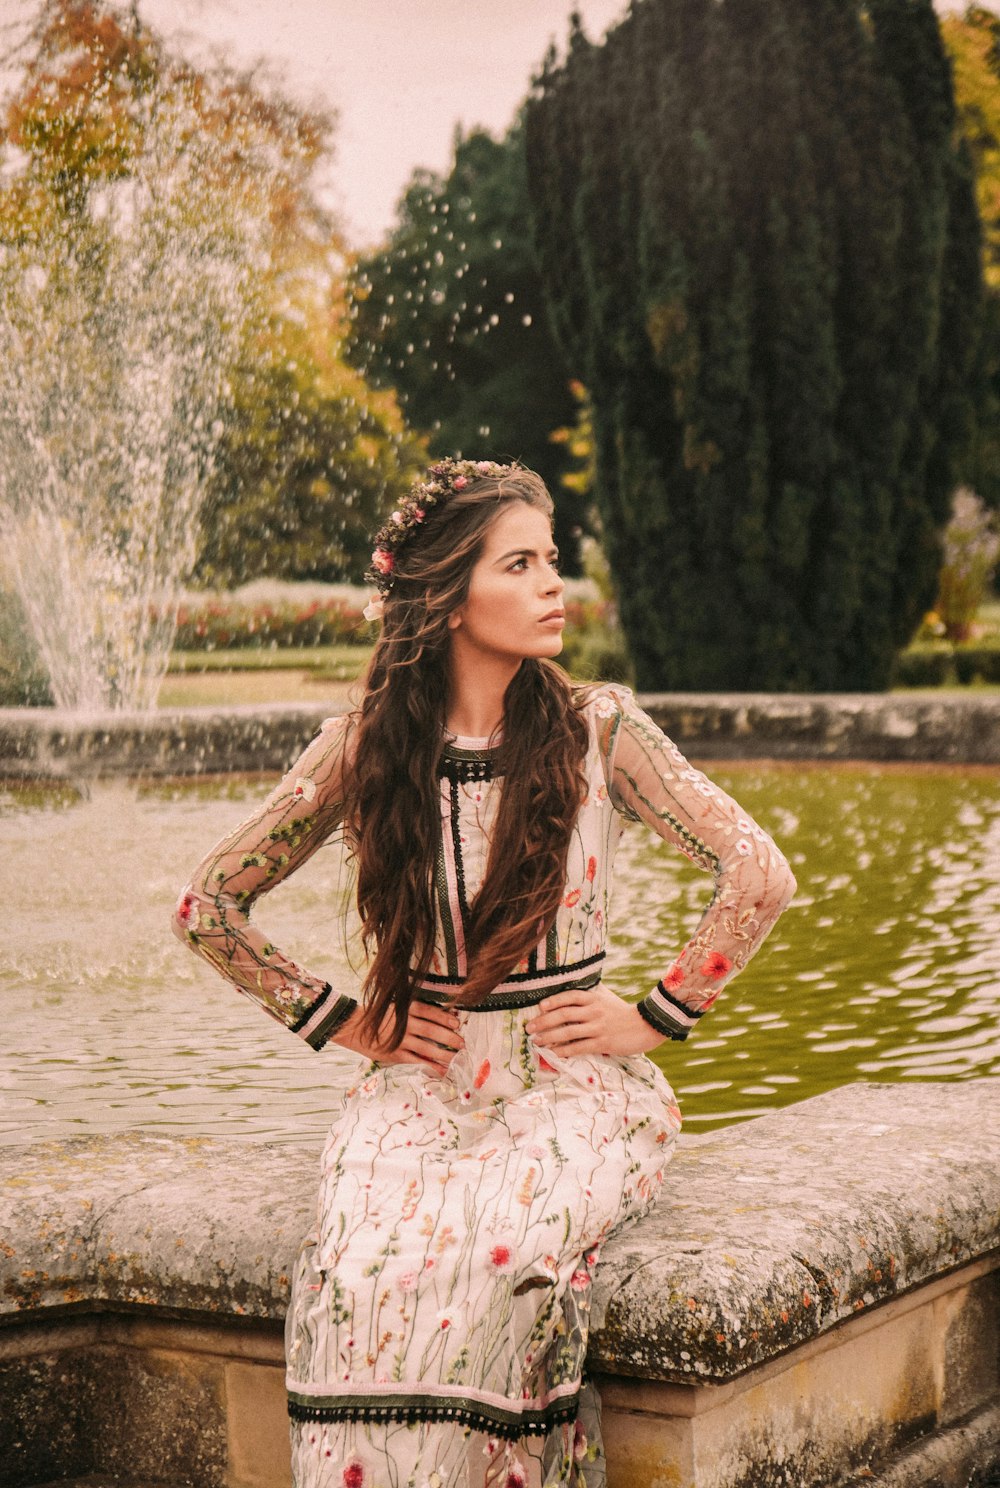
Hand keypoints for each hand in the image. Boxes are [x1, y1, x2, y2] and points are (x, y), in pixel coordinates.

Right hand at [335, 1000, 463, 1075]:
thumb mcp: (397, 1008)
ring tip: (456, 1058)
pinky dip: (430, 1066)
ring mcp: (400, 1040)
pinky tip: (441, 1069)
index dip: (445, 1018)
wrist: (355, 1027)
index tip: (457, 1023)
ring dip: (444, 1054)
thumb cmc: (380, 1017)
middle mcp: (404, 1024)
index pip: (430, 1012)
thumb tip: (440, 1020)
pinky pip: (416, 1061)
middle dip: (449, 1038)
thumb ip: (414, 1013)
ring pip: (427, 1048)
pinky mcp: (395, 1054)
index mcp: (406, 1009)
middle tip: (462, 1044)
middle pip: (432, 1030)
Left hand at [524, 984, 663, 1057]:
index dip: (553, 1001)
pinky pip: (578, 1047)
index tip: (540, 1006)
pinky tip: (553, 1054)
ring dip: (549, 1037)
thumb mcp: (606, 997)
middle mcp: (594, 1011)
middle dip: (544, 1021)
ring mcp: (598, 1027)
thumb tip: (569, 991)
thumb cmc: (622, 1011)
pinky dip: (564, 1051)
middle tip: (529, 1027)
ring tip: (536, 1041)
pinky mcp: (602, 1043)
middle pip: (564, 1014)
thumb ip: (590, 994)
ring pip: (568, 1032)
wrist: (646, 1025)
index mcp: (594, 998)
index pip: (569, 996)